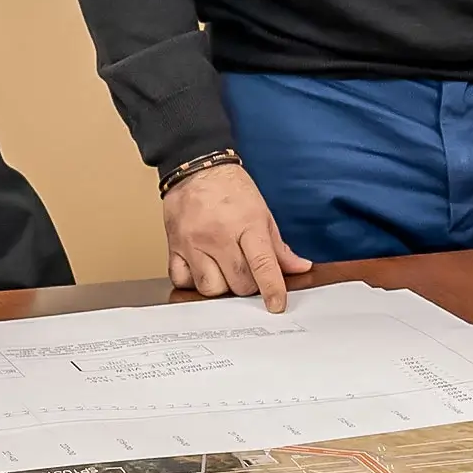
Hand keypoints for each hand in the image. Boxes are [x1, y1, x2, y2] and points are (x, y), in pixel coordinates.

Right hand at [162, 163, 311, 313]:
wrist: (194, 167)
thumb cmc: (229, 187)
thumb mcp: (262, 212)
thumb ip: (279, 245)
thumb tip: (299, 268)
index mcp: (246, 225)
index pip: (263, 265)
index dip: (273, 290)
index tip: (276, 305)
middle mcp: (218, 236)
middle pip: (239, 283)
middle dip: (248, 286)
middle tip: (248, 273)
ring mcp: (193, 242)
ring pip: (210, 287)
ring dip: (222, 287)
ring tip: (224, 272)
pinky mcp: (174, 246)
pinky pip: (181, 279)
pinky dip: (193, 282)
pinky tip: (201, 270)